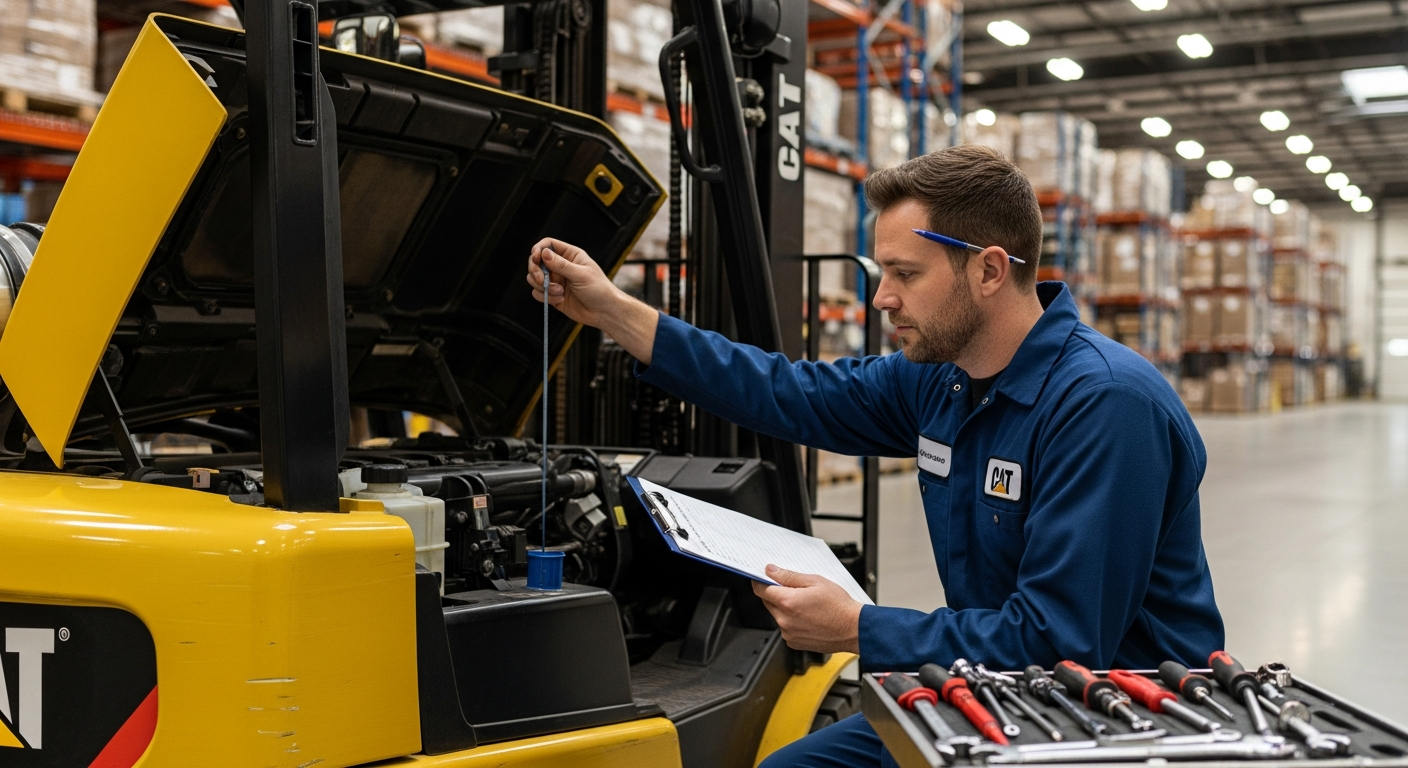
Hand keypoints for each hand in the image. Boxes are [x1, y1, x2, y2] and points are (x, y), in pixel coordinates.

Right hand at [526, 238, 658, 363]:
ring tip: (559, 292)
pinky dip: (545, 297)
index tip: (535, 258)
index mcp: (570, 255)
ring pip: (534, 278)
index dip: (538, 249)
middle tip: (542, 280)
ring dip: (543, 286)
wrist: (604, 312)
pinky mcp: (552, 295)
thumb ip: (561, 264)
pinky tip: (560, 300)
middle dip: (535, 270)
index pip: (548, 244)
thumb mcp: (581, 274)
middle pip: (536, 261)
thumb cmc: (598, 289)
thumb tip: (544, 253)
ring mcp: (556, 280)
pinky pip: (538, 293)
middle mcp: (560, 266)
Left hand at [752, 564, 862, 653]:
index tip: (762, 578)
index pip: (761, 590)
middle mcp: (784, 620)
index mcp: (788, 602)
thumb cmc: (839, 606)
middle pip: (768, 602)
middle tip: (795, 590)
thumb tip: (771, 571)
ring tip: (807, 606)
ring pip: (778, 616)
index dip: (760, 581)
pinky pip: (786, 628)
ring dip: (785, 609)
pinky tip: (808, 618)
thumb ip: (789, 576)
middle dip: (777, 594)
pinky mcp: (794, 643)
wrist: (853, 629)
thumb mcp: (815, 581)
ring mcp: (789, 633)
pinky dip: (792, 622)